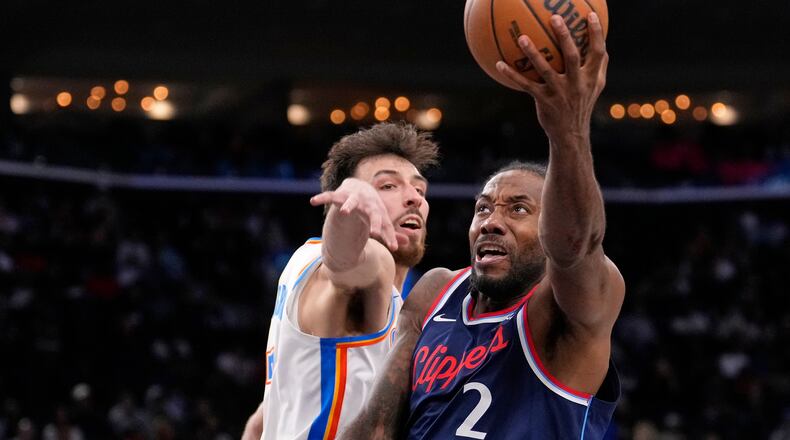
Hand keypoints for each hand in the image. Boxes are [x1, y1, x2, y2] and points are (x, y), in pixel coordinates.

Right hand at [310, 178, 400, 250]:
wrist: (360, 187)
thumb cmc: (371, 207)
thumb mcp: (381, 219)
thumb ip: (391, 232)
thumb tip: (407, 243)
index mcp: (378, 212)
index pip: (386, 225)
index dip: (390, 236)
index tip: (394, 248)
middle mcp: (368, 204)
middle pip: (373, 214)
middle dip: (374, 222)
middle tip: (375, 234)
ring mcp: (354, 199)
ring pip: (351, 202)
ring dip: (348, 206)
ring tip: (344, 212)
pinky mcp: (340, 195)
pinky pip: (330, 196)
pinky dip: (322, 198)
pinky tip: (313, 201)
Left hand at [496, 12, 607, 142]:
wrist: (571, 134)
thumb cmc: (582, 105)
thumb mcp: (596, 87)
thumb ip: (599, 66)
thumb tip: (602, 44)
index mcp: (591, 78)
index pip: (598, 52)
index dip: (596, 34)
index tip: (589, 15)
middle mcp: (577, 84)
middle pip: (571, 56)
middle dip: (564, 36)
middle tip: (555, 17)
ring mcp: (559, 93)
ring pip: (545, 69)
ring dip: (533, 53)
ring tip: (521, 37)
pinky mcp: (544, 101)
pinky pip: (525, 85)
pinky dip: (512, 75)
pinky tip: (499, 64)